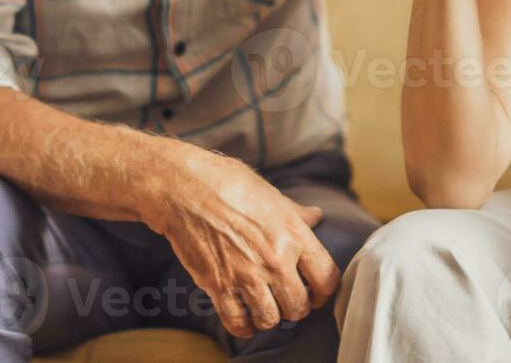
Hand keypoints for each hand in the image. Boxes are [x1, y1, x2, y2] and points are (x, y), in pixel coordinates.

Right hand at [149, 147, 337, 339]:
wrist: (185, 189)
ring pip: (271, 318)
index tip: (317, 292)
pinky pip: (238, 322)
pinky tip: (245, 318)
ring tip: (266, 306)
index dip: (325, 290)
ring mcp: (246, 275)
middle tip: (288, 299)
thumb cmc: (228, 183)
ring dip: (270, 316)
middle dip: (296, 306)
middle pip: (299, 305)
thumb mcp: (271, 194)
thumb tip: (316, 216)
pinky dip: (243, 326)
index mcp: (293, 234)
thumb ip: (296, 213)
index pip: (326, 278)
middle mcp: (274, 259)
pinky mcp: (218, 285)